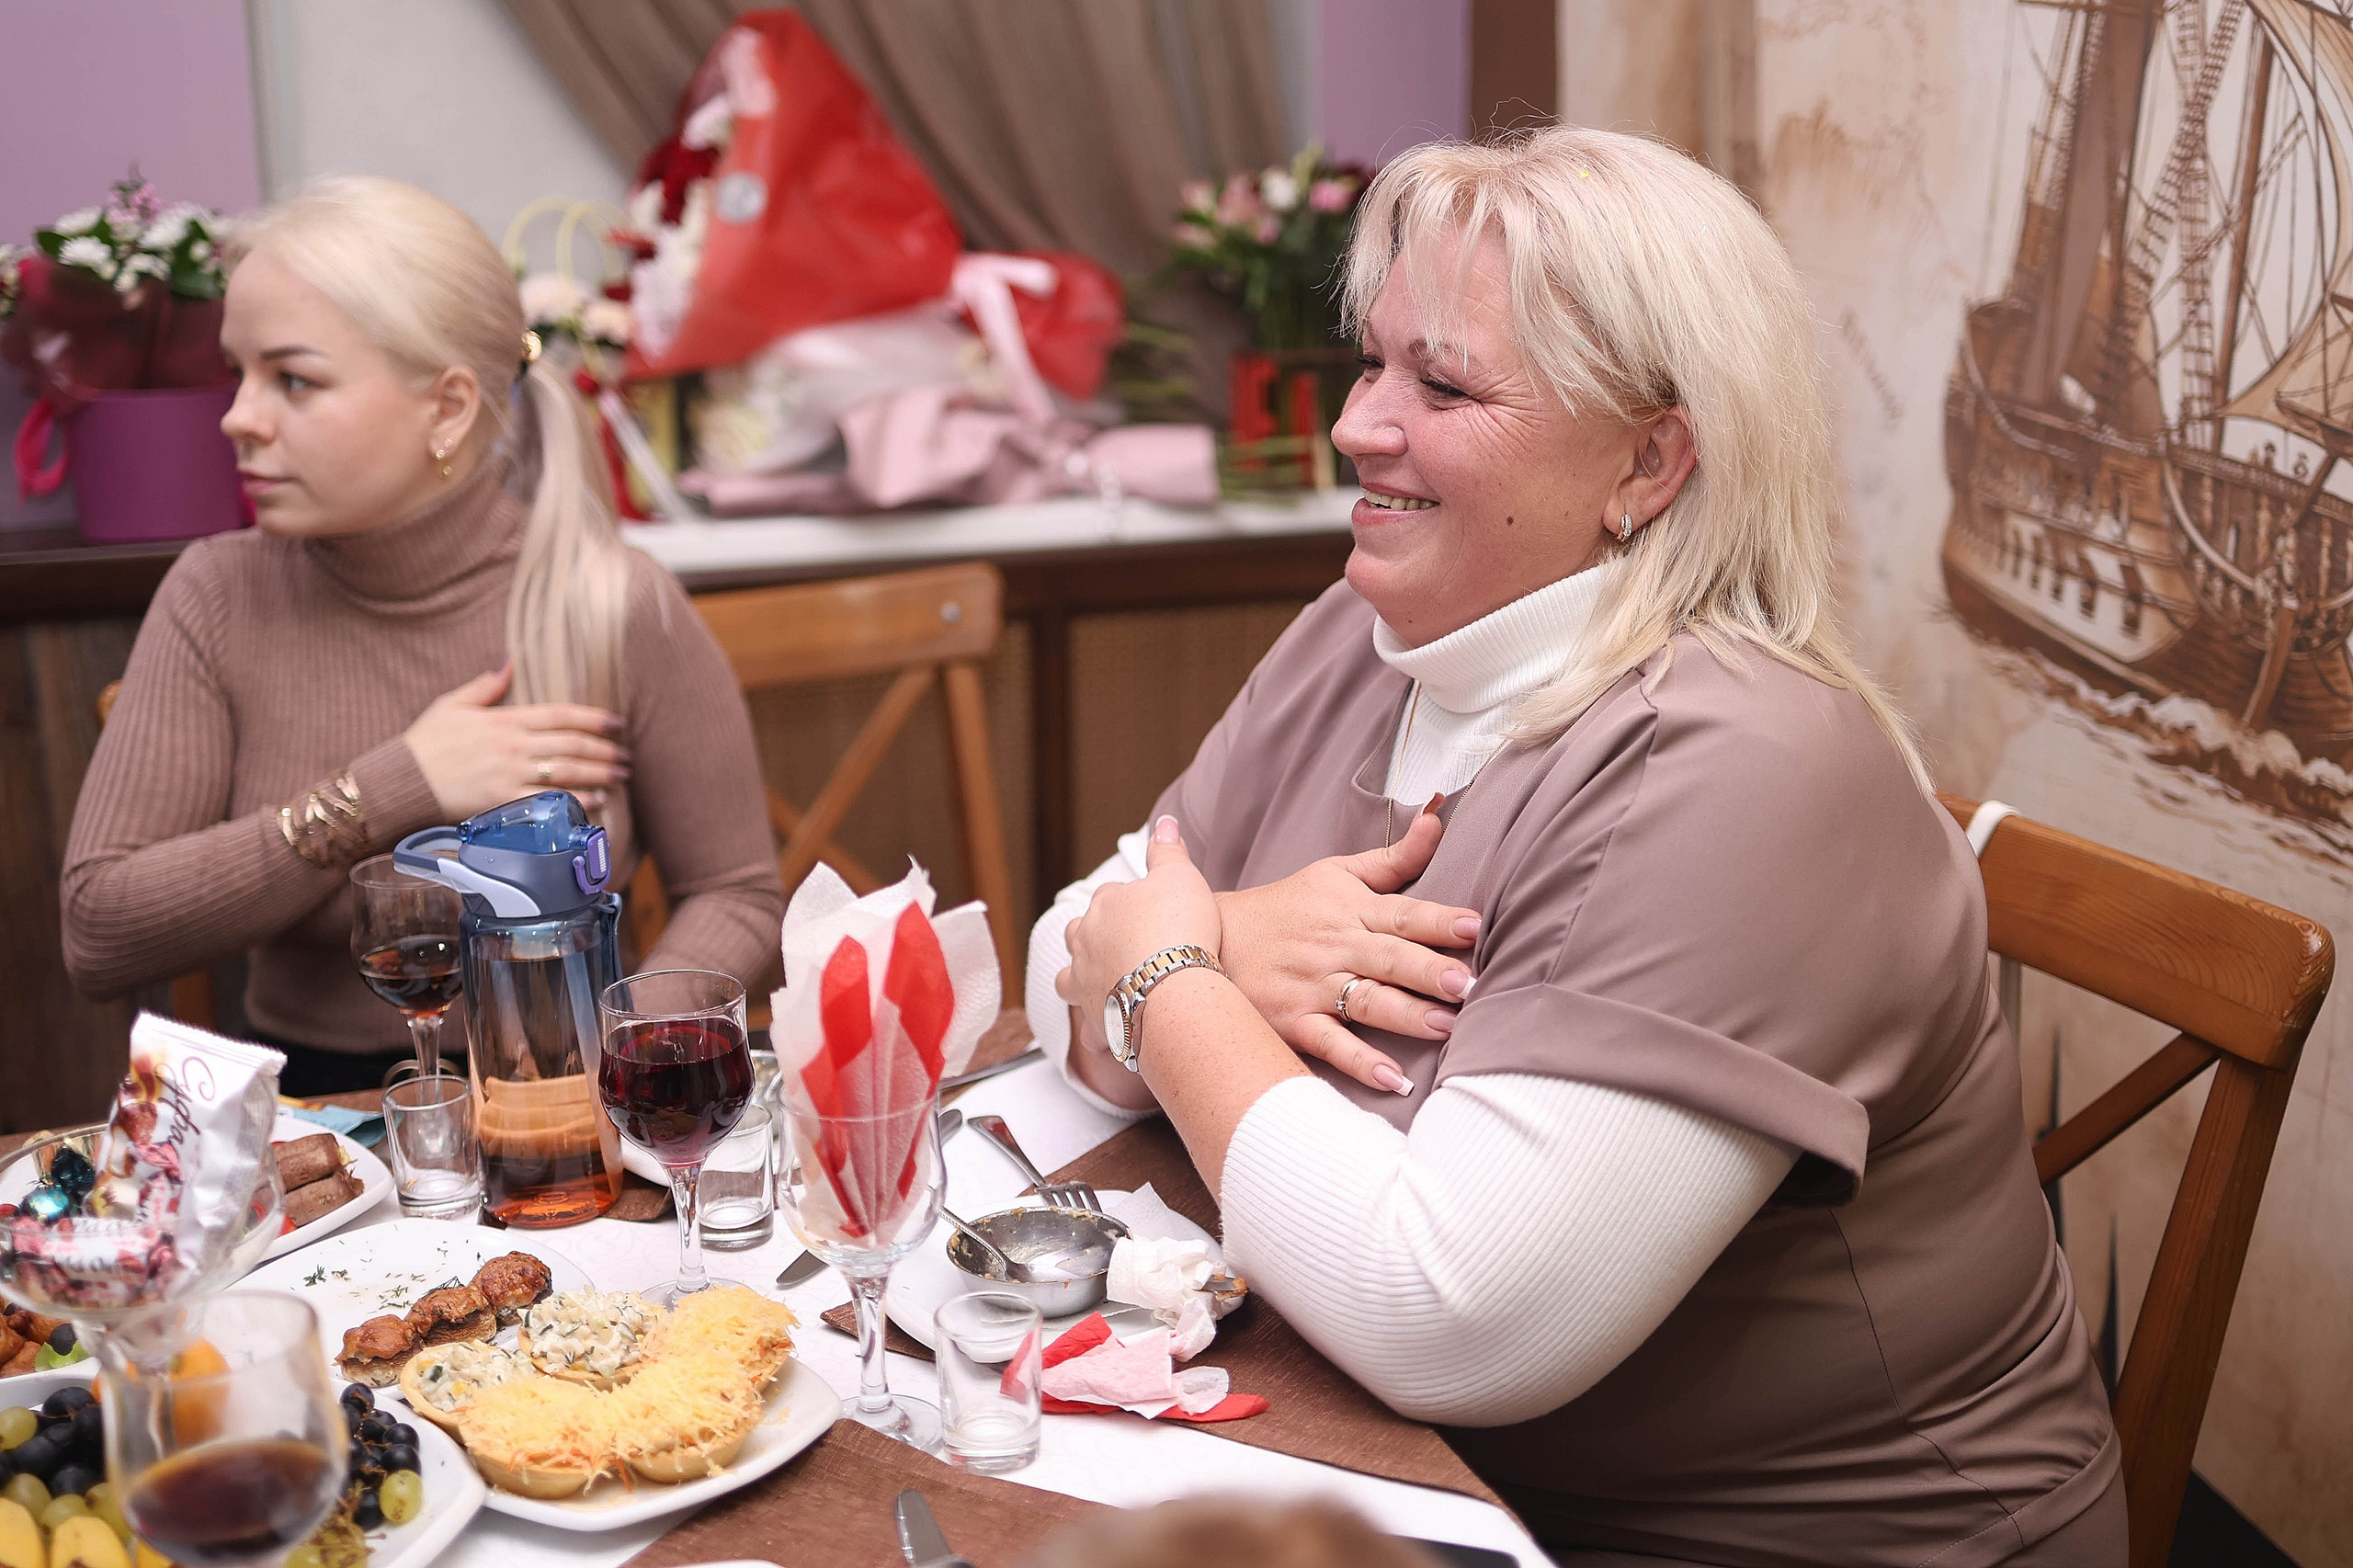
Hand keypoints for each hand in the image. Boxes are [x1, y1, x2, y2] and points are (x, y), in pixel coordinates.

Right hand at [402, 663, 628, 819]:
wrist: (400, 780)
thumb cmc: (424, 743)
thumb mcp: (451, 705)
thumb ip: (485, 686)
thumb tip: (508, 661)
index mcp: (504, 720)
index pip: (561, 714)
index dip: (594, 718)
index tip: (618, 723)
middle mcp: (513, 745)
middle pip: (572, 744)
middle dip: (605, 750)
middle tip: (627, 756)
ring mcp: (509, 774)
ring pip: (567, 771)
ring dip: (599, 774)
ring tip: (620, 777)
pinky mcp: (503, 801)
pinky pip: (548, 801)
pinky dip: (576, 802)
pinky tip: (597, 802)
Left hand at [1058, 814, 1221, 1047]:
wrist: (1174, 988)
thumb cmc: (1179, 929)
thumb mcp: (1181, 876)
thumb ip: (1168, 850)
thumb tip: (1165, 822)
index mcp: (1104, 906)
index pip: (1110, 896)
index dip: (1131, 903)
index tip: (1151, 911)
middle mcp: (1086, 943)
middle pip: (1079, 935)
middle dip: (1094, 938)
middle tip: (1124, 946)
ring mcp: (1086, 983)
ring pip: (1069, 980)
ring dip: (1082, 981)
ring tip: (1105, 986)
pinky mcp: (1096, 1020)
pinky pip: (1091, 1029)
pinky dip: (1098, 1031)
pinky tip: (1112, 1034)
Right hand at [1215, 801, 1477, 1092]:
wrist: (1206, 939)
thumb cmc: (1284, 907)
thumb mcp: (1334, 873)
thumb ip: (1393, 858)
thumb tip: (1440, 818)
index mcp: (1351, 910)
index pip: (1403, 914)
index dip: (1438, 920)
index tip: (1474, 926)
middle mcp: (1336, 948)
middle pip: (1389, 958)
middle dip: (1430, 971)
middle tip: (1470, 983)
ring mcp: (1313, 988)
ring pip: (1365, 1002)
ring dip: (1405, 1015)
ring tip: (1445, 1027)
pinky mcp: (1293, 1023)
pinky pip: (1330, 1045)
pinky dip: (1359, 1063)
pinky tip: (1392, 1080)